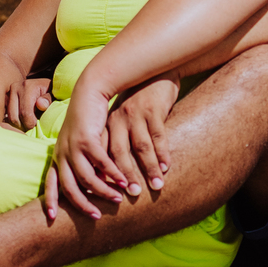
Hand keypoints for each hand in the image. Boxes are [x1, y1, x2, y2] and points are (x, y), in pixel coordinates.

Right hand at [5, 76, 52, 129]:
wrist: (44, 84)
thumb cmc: (51, 91)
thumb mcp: (54, 94)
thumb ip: (49, 99)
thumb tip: (40, 104)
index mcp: (27, 86)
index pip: (25, 113)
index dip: (31, 123)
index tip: (37, 126)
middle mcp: (15, 87)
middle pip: (14, 117)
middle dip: (23, 126)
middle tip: (32, 127)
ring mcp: (9, 93)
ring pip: (9, 117)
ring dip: (19, 125)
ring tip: (29, 124)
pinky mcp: (6, 98)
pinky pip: (7, 116)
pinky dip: (15, 122)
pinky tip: (23, 122)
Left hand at [43, 75, 130, 219]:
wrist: (90, 92)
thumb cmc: (88, 119)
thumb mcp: (82, 142)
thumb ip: (85, 162)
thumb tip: (93, 183)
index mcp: (59, 155)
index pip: (51, 182)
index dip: (51, 200)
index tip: (51, 218)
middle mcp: (62, 153)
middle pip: (69, 186)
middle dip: (82, 203)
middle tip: (96, 216)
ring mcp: (72, 146)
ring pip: (86, 177)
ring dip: (102, 190)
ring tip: (117, 198)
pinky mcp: (86, 138)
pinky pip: (100, 162)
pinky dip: (112, 173)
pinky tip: (124, 180)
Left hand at [105, 76, 177, 192]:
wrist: (154, 71)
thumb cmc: (137, 100)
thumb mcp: (121, 116)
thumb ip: (115, 139)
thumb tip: (109, 170)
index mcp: (107, 124)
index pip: (100, 154)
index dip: (103, 172)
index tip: (108, 191)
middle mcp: (117, 120)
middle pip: (118, 154)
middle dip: (126, 176)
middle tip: (132, 195)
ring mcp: (135, 114)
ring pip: (141, 147)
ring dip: (149, 169)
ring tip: (156, 186)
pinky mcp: (153, 110)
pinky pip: (158, 136)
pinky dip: (163, 153)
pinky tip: (167, 167)